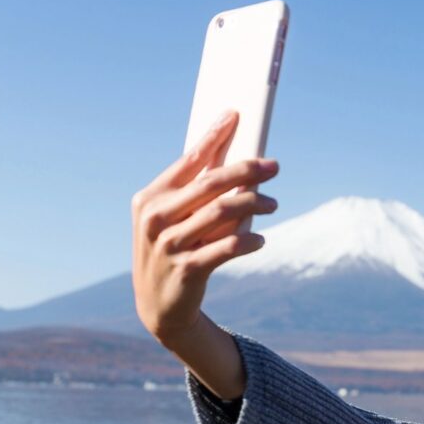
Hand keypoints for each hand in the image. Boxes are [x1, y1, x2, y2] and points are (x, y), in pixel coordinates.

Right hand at [131, 110, 278, 347]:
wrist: (158, 307)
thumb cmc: (173, 250)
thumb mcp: (173, 219)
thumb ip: (196, 191)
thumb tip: (234, 158)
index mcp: (149, 198)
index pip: (188, 160)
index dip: (213, 136)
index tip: (235, 115)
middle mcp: (155, 218)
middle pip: (210, 183)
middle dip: (246, 170)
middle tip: (274, 166)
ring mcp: (169, 245)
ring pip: (222, 212)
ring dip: (254, 203)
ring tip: (273, 203)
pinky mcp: (187, 270)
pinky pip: (227, 248)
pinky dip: (248, 240)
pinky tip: (261, 238)